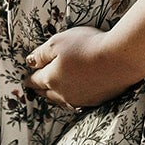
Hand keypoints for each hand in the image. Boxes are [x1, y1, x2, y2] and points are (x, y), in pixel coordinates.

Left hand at [24, 26, 138, 108]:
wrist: (118, 60)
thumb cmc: (87, 46)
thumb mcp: (58, 42)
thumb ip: (41, 53)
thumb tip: (29, 62)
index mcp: (51, 78)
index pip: (35, 80)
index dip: (29, 79)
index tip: (25, 80)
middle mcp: (63, 92)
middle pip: (46, 93)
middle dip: (39, 89)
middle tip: (35, 88)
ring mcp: (80, 98)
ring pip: (61, 100)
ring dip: (54, 96)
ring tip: (50, 93)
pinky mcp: (95, 100)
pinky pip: (77, 101)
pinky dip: (71, 97)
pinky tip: (73, 95)